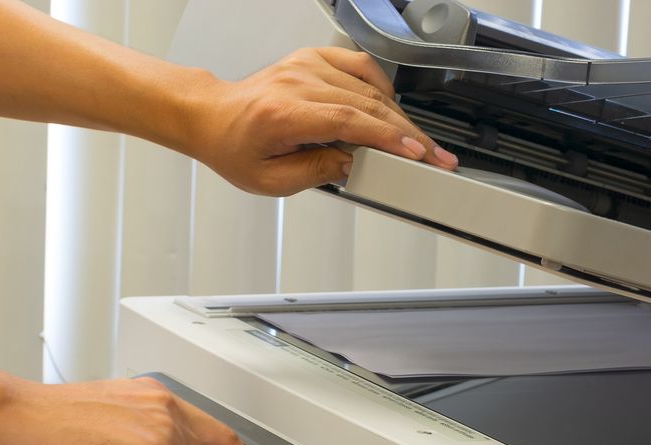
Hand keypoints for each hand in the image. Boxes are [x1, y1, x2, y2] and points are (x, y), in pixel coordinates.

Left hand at [184, 46, 457, 195]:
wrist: (214, 116)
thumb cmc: (236, 147)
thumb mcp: (272, 180)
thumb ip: (316, 173)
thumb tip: (354, 164)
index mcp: (283, 113)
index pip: (347, 121)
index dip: (386, 137)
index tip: (414, 152)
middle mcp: (297, 82)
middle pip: (367, 105)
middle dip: (408, 134)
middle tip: (435, 157)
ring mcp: (307, 66)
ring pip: (370, 88)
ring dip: (401, 117)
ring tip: (418, 142)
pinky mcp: (314, 58)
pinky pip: (360, 65)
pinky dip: (381, 86)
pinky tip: (391, 106)